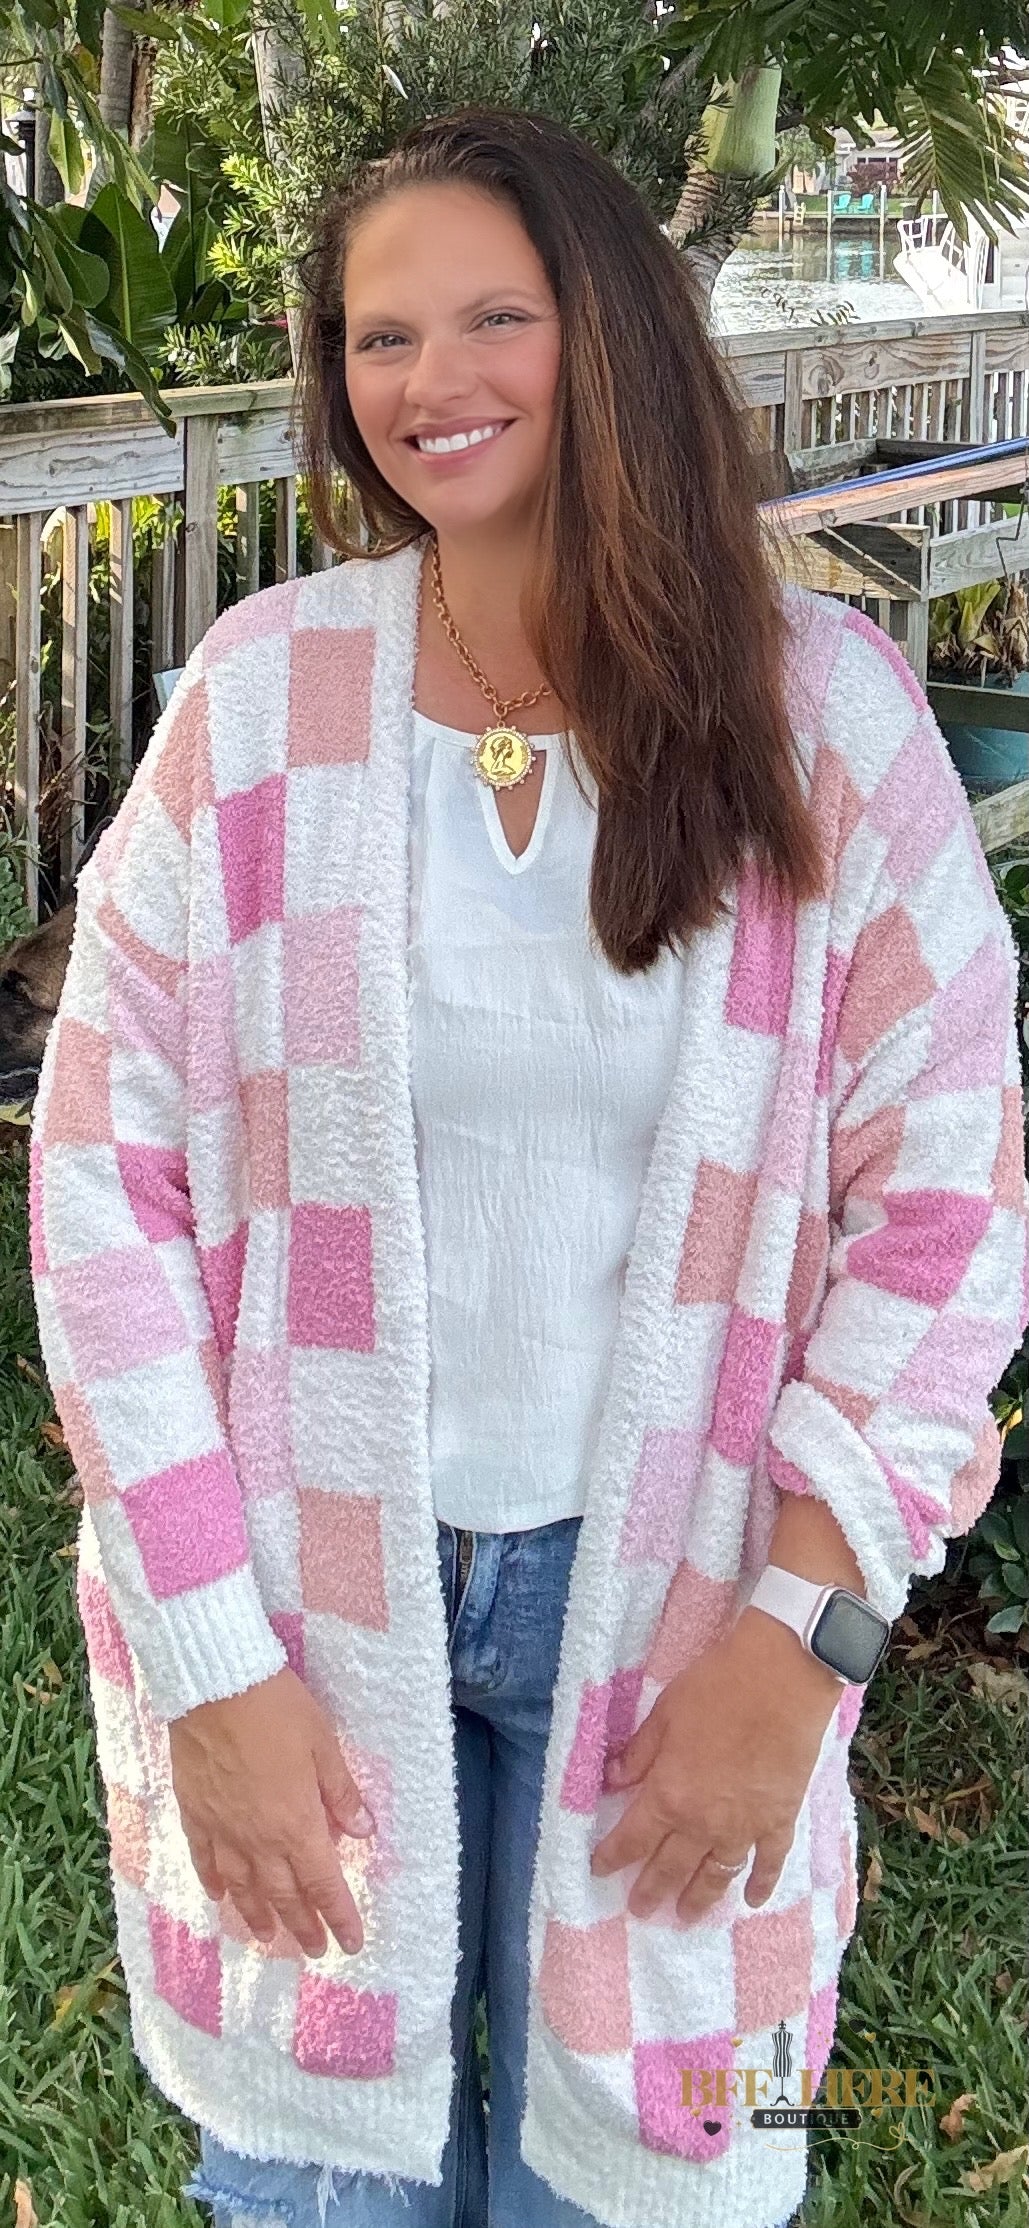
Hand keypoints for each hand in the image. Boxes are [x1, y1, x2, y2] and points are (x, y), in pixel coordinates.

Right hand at [168, 1665, 374, 1957]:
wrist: (214, 1687)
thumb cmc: (277, 1709)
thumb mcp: (323, 1743)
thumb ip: (341, 1793)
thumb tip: (364, 1832)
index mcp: (297, 1824)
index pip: (323, 1883)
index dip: (339, 1916)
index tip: (351, 1943)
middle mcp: (259, 1839)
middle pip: (283, 1894)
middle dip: (303, 1925)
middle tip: (315, 1949)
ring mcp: (223, 1830)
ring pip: (242, 1887)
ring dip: (258, 1915)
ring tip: (268, 1937)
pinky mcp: (194, 1814)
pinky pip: (204, 1859)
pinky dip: (214, 1883)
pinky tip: (219, 1896)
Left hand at [589, 1608, 843, 1924]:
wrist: (781, 1679)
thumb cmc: (717, 1687)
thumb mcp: (664, 1712)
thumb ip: (638, 1752)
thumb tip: (611, 1781)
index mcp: (668, 1795)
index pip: (632, 1839)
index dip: (613, 1857)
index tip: (599, 1870)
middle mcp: (703, 1823)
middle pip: (671, 1867)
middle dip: (651, 1889)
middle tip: (639, 1910)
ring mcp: (744, 1827)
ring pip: (716, 1875)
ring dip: (699, 1899)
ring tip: (685, 1916)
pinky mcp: (780, 1820)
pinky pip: (768, 1863)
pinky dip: (760, 1885)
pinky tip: (752, 1901)